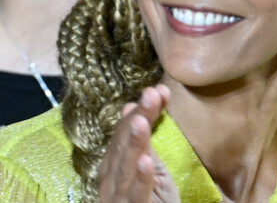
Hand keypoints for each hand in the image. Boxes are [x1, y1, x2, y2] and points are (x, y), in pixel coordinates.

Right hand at [98, 84, 180, 202]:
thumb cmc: (150, 198)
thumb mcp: (151, 165)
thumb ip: (143, 139)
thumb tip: (130, 105)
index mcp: (113, 165)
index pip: (123, 132)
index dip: (140, 110)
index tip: (160, 90)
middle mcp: (110, 179)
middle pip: (123, 144)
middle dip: (138, 117)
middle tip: (151, 94)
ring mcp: (118, 198)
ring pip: (125, 167)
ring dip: (134, 142)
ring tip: (141, 120)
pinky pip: (136, 195)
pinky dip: (141, 178)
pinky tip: (146, 161)